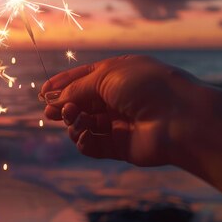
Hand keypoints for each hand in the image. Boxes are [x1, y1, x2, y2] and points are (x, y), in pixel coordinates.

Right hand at [41, 55, 221, 221]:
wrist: (179, 118)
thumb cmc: (146, 87)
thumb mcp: (106, 77)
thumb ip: (76, 88)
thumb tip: (52, 98)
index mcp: (117, 75)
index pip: (83, 78)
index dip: (62, 85)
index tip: (42, 92)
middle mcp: (117, 99)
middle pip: (81, 103)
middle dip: (63, 105)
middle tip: (50, 111)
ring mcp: (118, 123)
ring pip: (84, 124)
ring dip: (73, 121)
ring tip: (73, 118)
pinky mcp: (119, 147)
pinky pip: (92, 145)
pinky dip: (83, 140)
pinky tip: (82, 134)